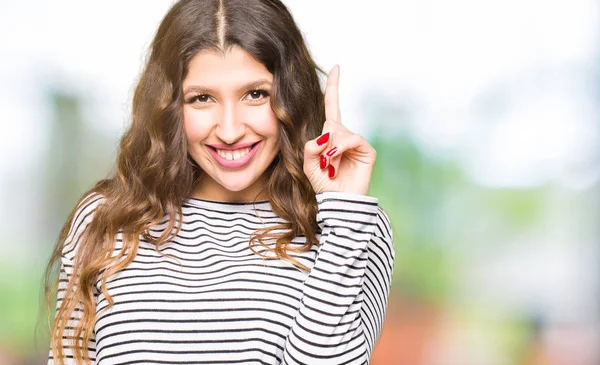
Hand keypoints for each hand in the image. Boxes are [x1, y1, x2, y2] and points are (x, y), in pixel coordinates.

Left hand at [303, 65, 376, 195]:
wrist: (339, 201)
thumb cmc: (324, 185)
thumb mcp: (308, 165)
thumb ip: (310, 147)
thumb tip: (325, 135)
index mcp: (331, 136)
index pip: (332, 106)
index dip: (334, 87)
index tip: (337, 67)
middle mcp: (345, 135)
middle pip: (331, 121)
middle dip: (323, 141)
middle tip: (324, 162)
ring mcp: (357, 142)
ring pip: (339, 131)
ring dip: (330, 150)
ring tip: (330, 167)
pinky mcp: (367, 150)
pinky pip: (352, 138)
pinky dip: (340, 148)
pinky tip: (336, 160)